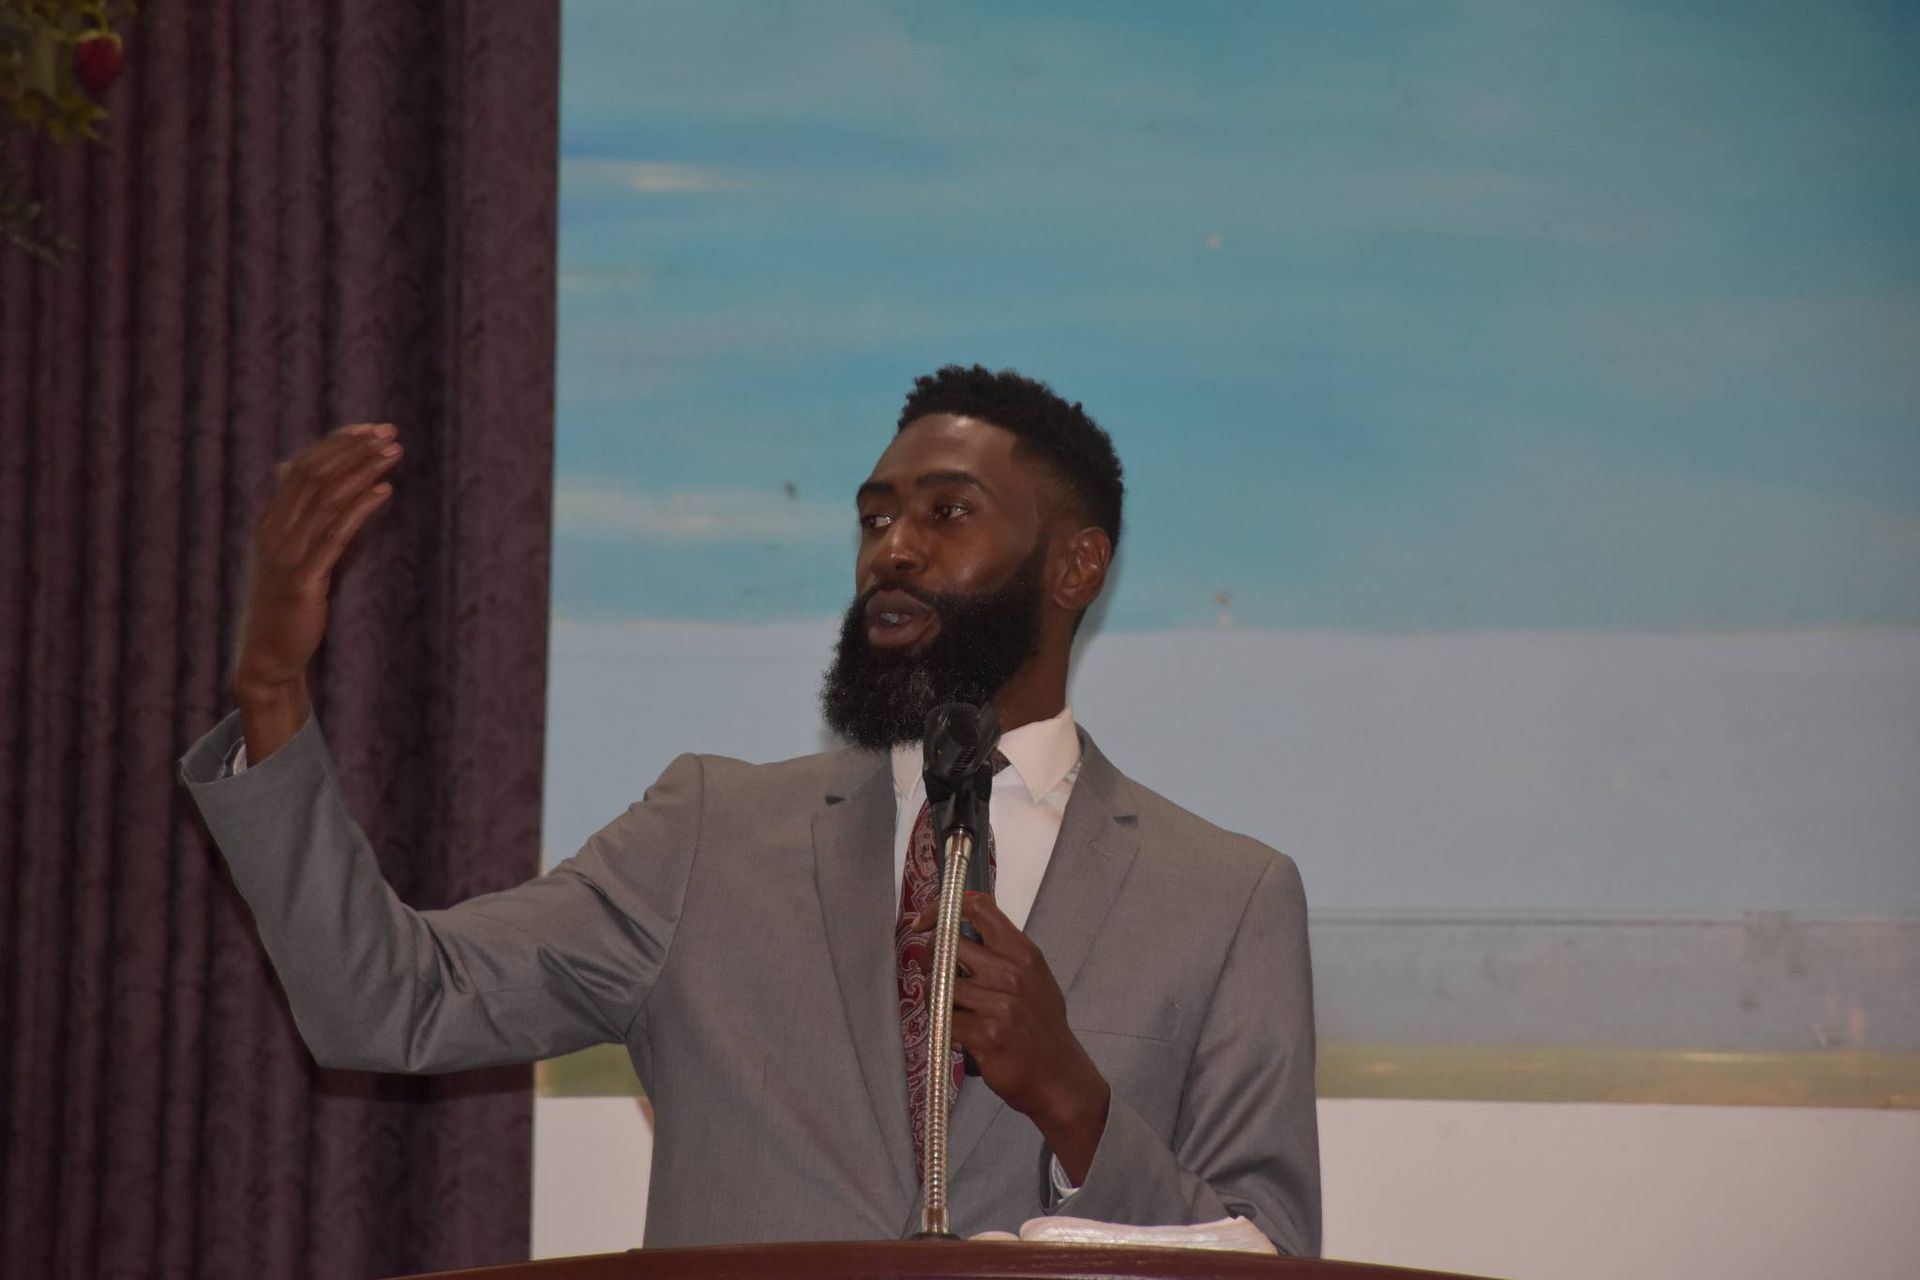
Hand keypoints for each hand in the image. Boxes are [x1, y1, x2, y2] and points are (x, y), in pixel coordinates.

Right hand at [233, 424, 403, 759]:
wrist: (267, 656)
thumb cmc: (287, 606)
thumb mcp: (290, 557)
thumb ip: (301, 521)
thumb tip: (310, 482)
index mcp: (270, 522)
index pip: (303, 467)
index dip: (336, 443)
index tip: (369, 428)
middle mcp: (274, 532)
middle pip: (314, 475)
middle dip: (353, 449)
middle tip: (390, 432)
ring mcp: (286, 555)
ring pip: (326, 499)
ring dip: (362, 471)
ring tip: (393, 453)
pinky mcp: (302, 580)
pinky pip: (334, 536)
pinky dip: (360, 509)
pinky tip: (384, 492)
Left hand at [912, 892, 1110, 1182]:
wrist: (1058, 1076)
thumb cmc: (1041, 1025)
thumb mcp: (1033, 977)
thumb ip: (1001, 953)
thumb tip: (956, 934)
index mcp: (1022, 952)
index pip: (978, 909)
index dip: (943, 910)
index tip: (924, 923)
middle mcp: (1011, 972)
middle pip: (949, 945)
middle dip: (932, 959)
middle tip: (935, 975)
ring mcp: (999, 1003)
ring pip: (942, 984)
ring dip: (937, 996)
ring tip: (949, 1008)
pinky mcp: (986, 1034)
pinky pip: (945, 1018)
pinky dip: (945, 1024)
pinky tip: (959, 1031)